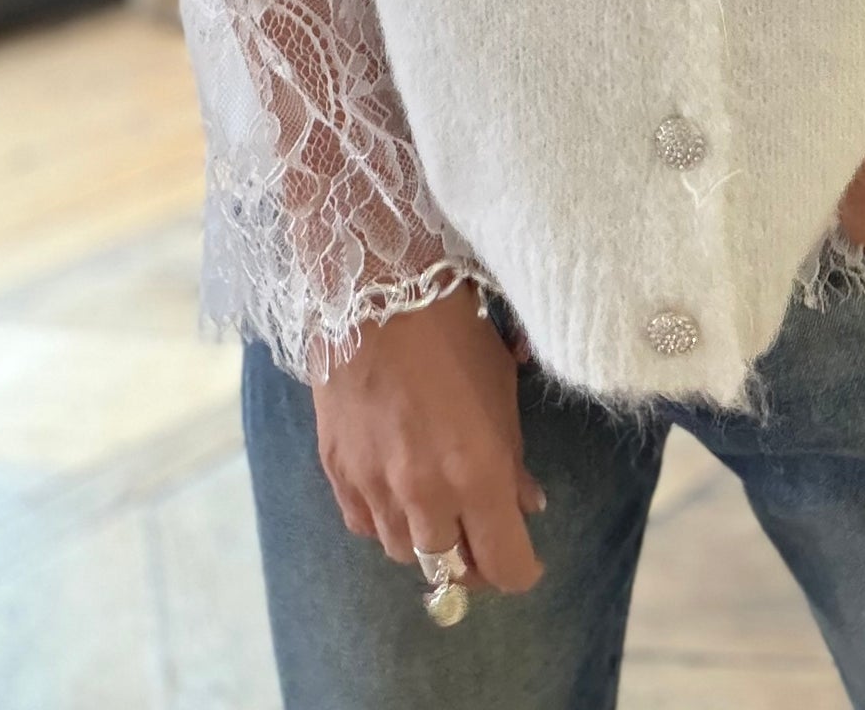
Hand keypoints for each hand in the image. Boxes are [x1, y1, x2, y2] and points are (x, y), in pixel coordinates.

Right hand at [311, 282, 547, 593]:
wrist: (377, 293)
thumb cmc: (456, 333)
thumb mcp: (502, 393)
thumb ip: (513, 459)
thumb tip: (526, 502)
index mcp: (476, 477)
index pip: (504, 565)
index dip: (521, 569)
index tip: (527, 558)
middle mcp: (424, 496)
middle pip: (452, 570)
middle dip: (474, 561)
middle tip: (484, 538)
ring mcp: (374, 488)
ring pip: (404, 553)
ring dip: (427, 542)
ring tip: (440, 513)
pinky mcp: (337, 472)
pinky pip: (363, 525)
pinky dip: (385, 521)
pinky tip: (397, 494)